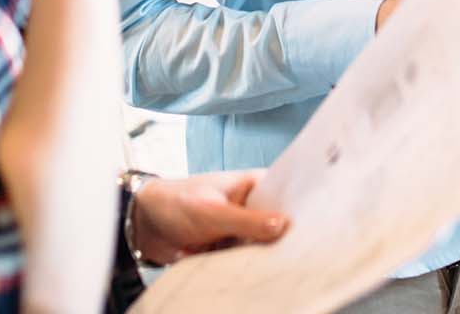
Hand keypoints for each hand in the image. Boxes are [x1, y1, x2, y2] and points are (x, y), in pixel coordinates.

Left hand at [131, 170, 287, 264]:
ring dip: (264, 257)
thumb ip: (247, 221)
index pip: (288, 196)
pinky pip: (248, 259)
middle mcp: (252, 205)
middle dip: (284, 241)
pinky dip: (248, 266)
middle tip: (297, 258)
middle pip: (280, 225)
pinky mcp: (231, 246)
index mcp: (254, 185)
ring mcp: (242, 228)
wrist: (145, 224)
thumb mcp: (212, 212)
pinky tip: (255, 275)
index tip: (314, 231)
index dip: (301, 213)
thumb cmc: (176, 203)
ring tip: (278, 270)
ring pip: (265, 246)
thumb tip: (283, 226)